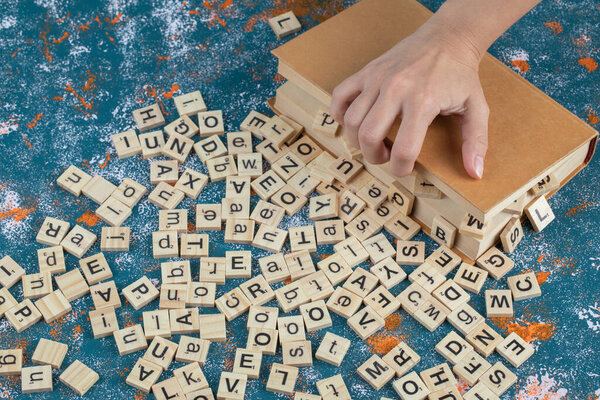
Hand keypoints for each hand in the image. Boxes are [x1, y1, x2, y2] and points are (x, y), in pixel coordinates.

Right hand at [330, 26, 488, 178]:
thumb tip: (475, 172)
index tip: (405, 168)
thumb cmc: (461, 75)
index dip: (401, 169)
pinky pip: (340, 95)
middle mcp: (396, 89)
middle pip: (369, 137)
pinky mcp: (367, 71)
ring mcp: (378, 78)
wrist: (448, 38)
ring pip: (351, 120)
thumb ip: (476, 142)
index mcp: (423, 101)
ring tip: (372, 141)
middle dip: (374, 157)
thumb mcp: (476, 108)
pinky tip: (354, 121)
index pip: (403, 149)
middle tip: (385, 156)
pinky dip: (339, 113)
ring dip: (357, 140)